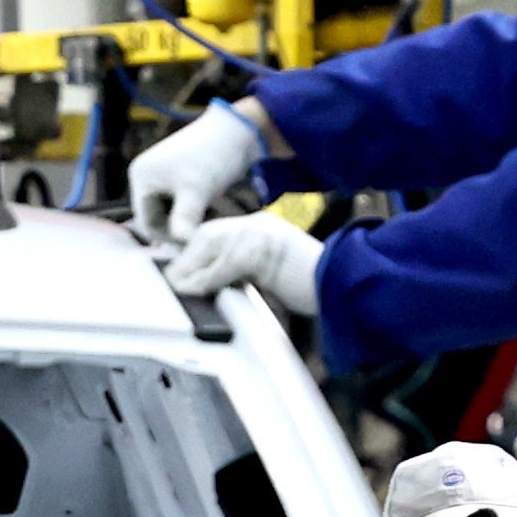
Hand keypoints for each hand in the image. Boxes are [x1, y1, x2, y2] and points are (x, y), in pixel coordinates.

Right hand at [127, 100, 265, 246]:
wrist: (238, 131)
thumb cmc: (212, 155)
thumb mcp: (197, 189)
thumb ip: (185, 217)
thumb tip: (181, 243)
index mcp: (141, 177)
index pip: (147, 221)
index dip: (169, 236)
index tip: (193, 241)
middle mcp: (146, 176)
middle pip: (156, 218)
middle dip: (179, 227)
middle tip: (203, 233)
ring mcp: (161, 177)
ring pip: (169, 213)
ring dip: (187, 221)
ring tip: (209, 219)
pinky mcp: (177, 178)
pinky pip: (178, 205)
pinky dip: (193, 212)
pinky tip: (210, 211)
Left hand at [160, 210, 321, 315]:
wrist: (345, 281)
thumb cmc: (314, 284)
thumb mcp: (271, 275)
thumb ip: (242, 273)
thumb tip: (207, 285)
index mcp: (261, 229)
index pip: (215, 235)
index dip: (192, 254)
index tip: (176, 271)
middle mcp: (259, 226)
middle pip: (209, 236)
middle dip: (186, 260)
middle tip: (171, 281)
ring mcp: (261, 234)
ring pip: (212, 247)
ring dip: (191, 271)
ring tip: (178, 287)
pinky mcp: (263, 250)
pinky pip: (226, 263)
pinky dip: (208, 279)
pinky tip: (196, 290)